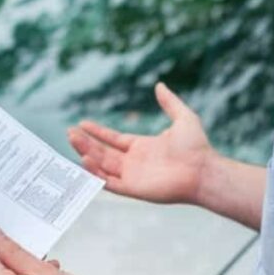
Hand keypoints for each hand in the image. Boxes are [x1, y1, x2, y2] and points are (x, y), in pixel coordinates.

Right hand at [68, 82, 215, 205]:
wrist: (204, 170)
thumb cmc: (197, 147)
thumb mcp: (183, 117)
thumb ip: (169, 102)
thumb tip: (160, 85)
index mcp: (143, 147)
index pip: (114, 140)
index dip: (98, 132)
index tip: (82, 123)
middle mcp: (135, 162)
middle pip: (103, 152)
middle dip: (86, 142)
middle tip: (69, 132)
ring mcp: (133, 176)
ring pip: (102, 166)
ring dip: (87, 154)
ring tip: (73, 140)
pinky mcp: (134, 189)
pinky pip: (109, 183)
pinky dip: (96, 174)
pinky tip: (85, 160)